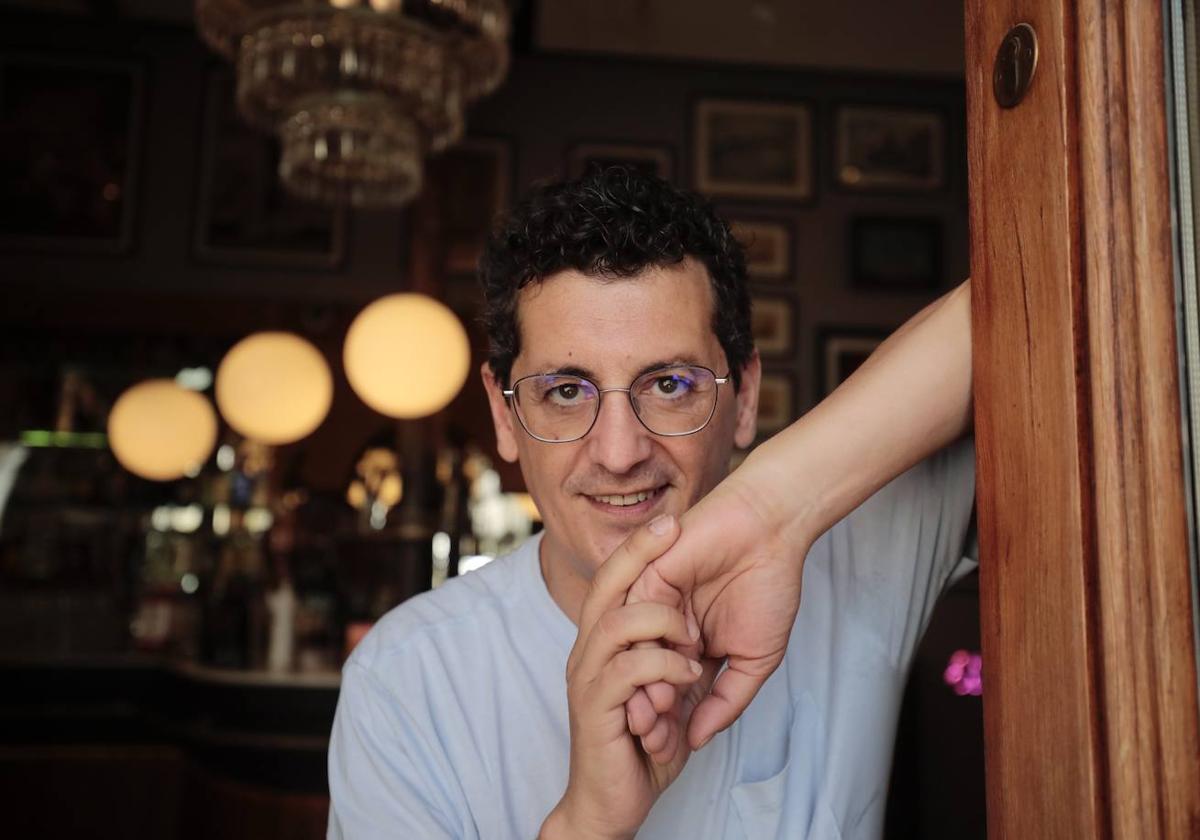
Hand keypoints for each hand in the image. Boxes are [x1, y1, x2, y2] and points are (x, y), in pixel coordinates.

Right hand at [540, 514, 720, 839]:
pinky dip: (665, 664)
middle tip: (675, 529)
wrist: (607, 804)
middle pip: (607, 585)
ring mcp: (588, 676)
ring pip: (619, 622)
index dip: (639, 548)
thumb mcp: (666, 696)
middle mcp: (587, 651)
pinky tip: (690, 674)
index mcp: (601, 643)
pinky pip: (630, 667)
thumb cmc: (636, 750)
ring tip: (695, 642)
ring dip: (664, 622)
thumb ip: (677, 663)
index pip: (614, 581)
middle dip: (641, 552)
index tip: (670, 521)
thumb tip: (706, 635)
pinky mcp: (597, 706)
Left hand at [625, 460, 806, 756]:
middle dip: (646, 715)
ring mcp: (652, 606)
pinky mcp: (645, 581)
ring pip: (634, 656)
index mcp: (686, 646)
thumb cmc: (768, 585)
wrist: (769, 531)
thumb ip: (727, 701)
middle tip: (654, 740)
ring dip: (642, 687)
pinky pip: (634, 623)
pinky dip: (645, 651)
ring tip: (657, 709)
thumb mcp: (754, 659)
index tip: (671, 756)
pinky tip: (663, 670)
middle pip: (643, 680)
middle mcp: (663, 628)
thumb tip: (700, 741)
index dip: (668, 726)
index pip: (669, 694)